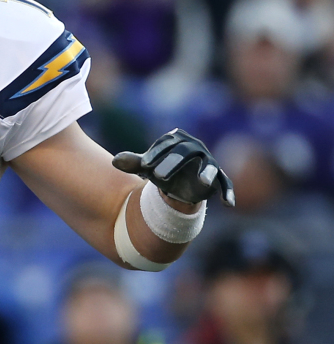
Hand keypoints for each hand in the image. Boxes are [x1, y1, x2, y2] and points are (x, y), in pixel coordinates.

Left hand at [112, 128, 235, 206]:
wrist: (177, 184)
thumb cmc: (160, 169)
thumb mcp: (146, 167)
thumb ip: (133, 163)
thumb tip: (114, 161)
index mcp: (177, 139)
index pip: (166, 144)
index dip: (155, 154)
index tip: (144, 167)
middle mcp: (195, 147)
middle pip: (186, 152)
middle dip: (173, 162)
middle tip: (158, 176)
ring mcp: (208, 162)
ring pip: (209, 166)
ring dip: (208, 172)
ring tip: (203, 182)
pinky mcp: (217, 178)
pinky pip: (225, 183)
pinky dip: (228, 193)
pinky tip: (228, 204)